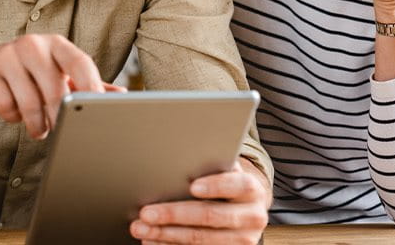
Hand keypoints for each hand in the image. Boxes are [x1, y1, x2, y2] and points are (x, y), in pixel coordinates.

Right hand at [0, 34, 120, 138]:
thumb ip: (87, 85)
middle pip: (55, 88)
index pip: (79, 62)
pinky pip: (5, 106)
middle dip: (59, 117)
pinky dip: (11, 117)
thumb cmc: (29, 76)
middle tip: (59, 130)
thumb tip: (120, 94)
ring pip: (29, 102)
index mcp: (56, 44)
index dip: (91, 85)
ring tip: (39, 128)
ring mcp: (6, 54)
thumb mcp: (59, 75)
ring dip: (36, 124)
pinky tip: (12, 110)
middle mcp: (32, 44)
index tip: (98, 108)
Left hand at [130, 163, 268, 244]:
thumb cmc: (227, 186)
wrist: (245, 212)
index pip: (239, 185)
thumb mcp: (226, 173)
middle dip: (174, 214)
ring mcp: (242, 240)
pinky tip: (153, 241)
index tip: (193, 186)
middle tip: (146, 212)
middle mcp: (252, 217)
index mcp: (252, 190)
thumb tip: (180, 159)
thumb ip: (212, 167)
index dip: (216, 186)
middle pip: (211, 216)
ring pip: (201, 239)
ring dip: (166, 234)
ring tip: (142, 228)